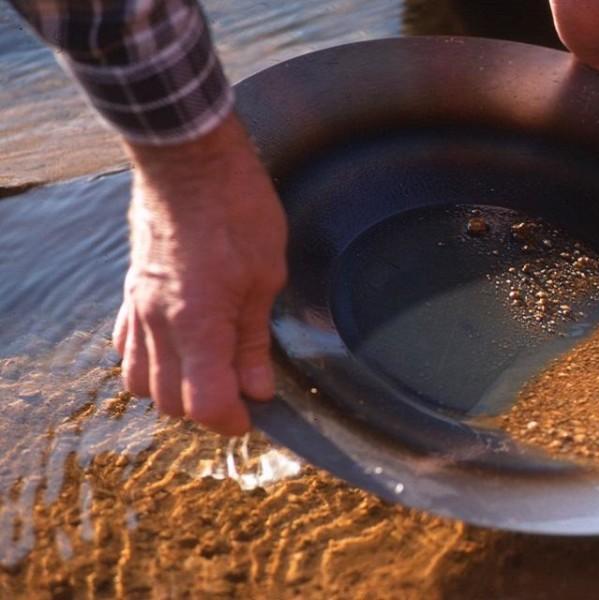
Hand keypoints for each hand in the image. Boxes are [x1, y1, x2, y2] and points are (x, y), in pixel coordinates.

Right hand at [113, 113, 286, 434]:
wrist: (189, 159)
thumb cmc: (236, 209)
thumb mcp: (266, 277)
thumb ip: (255, 339)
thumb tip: (258, 387)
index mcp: (196, 324)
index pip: (203, 403)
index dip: (231, 420)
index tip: (254, 415)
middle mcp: (158, 323)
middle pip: (170, 401)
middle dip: (207, 408)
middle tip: (242, 392)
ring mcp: (138, 307)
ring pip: (140, 380)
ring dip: (175, 389)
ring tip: (211, 372)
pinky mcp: (130, 290)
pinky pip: (126, 345)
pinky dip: (150, 361)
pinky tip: (180, 348)